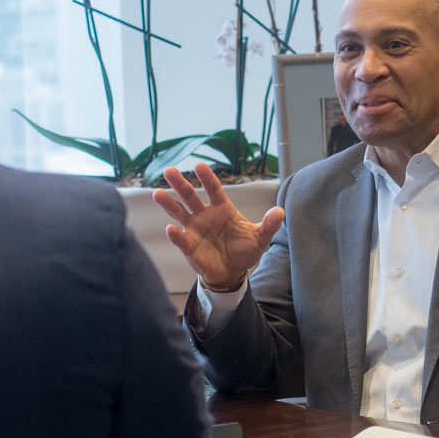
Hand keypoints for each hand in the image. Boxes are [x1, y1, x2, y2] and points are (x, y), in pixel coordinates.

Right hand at [153, 162, 286, 290]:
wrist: (233, 272)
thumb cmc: (244, 250)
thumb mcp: (260, 238)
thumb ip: (268, 224)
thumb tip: (280, 211)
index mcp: (222, 208)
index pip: (213, 189)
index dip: (207, 178)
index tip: (200, 165)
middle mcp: (205, 215)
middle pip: (190, 196)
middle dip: (180, 183)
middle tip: (170, 170)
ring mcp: (194, 229)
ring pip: (179, 213)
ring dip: (169, 203)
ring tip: (157, 193)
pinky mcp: (189, 246)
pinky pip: (180, 239)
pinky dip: (175, 235)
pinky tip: (170, 229)